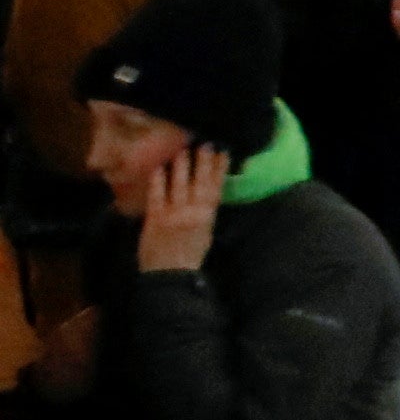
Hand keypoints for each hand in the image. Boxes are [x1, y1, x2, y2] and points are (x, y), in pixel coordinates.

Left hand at [132, 144, 222, 274]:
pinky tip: (159, 168)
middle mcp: (193, 212)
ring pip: (179, 185)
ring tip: (183, 150)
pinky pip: (157, 195)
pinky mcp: (155, 218)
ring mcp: (173, 214)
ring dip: (182, 167)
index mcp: (208, 217)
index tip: (223, 153)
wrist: (169, 274)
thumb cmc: (189, 256)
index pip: (216, 188)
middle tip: (204, 144)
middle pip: (200, 183)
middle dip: (203, 163)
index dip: (220, 170)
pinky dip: (158, 181)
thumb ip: (204, 213)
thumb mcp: (205, 233)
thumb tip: (206, 194)